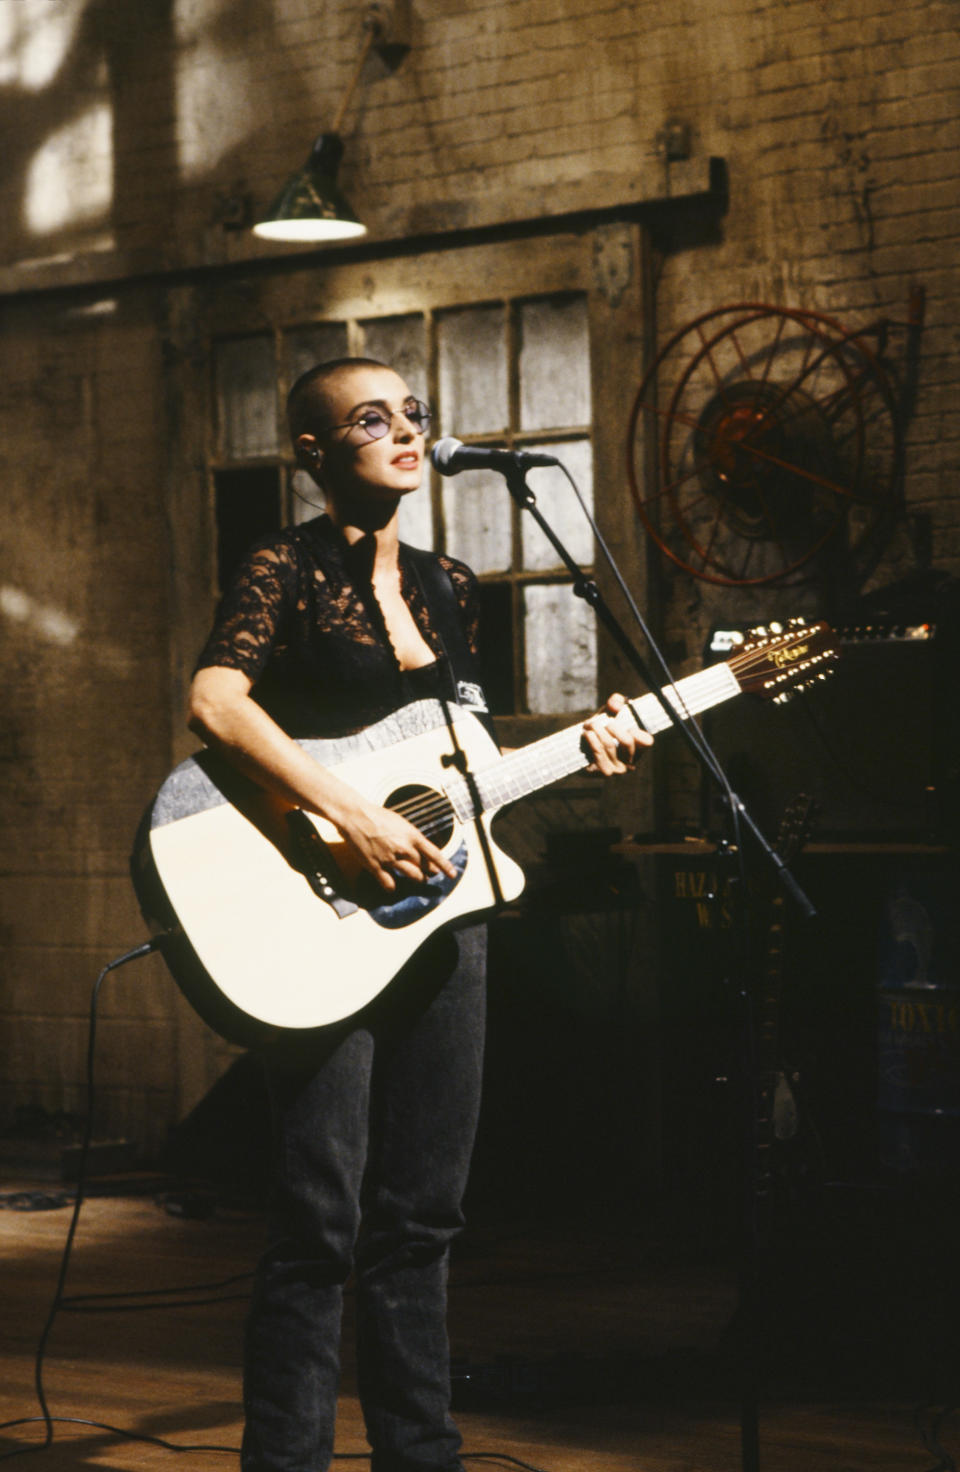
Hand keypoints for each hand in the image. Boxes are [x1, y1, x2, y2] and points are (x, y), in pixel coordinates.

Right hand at [336, 794, 456, 893]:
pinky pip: (389, 883)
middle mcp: (403, 848)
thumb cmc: (378, 816)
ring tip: (418, 879)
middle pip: (423, 867)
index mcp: (412, 835)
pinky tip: (392, 886)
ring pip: (412, 876)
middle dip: (428, 871)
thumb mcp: (401, 823)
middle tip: (429, 873)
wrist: (355, 816)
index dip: (445, 866)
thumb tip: (421, 848)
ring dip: (417, 879)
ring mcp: (390, 858)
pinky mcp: (375, 866)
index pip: (434, 854)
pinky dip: (392, 887)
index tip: (452, 874)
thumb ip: (411, 837)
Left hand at [582, 693, 652, 775]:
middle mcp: (630, 762)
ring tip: (591, 724)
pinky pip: (598, 751)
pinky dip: (591, 739)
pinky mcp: (603, 772)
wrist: (579, 752)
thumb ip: (614, 703)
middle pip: (627, 741)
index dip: (638, 732)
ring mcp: (618, 770)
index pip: (647, 741)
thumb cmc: (599, 731)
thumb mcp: (608, 714)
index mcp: (637, 749)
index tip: (628, 727)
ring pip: (609, 745)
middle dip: (613, 727)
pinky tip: (587, 733)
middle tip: (605, 723)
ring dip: (598, 730)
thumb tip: (615, 703)